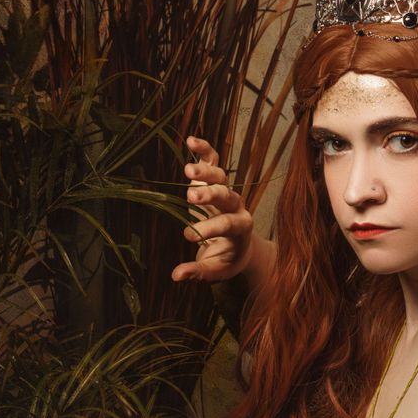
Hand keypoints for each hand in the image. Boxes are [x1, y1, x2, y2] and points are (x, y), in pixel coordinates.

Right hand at [170, 135, 255, 282]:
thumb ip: (199, 272)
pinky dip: (204, 151)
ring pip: (220, 177)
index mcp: (241, 228)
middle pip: (226, 196)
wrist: (240, 246)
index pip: (227, 225)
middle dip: (210, 195)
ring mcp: (227, 191)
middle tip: (192, 197)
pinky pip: (214, 162)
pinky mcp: (217, 181)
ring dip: (205, 172)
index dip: (209, 228)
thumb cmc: (226, 259)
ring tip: (188, 170)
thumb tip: (176, 276)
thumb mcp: (216, 270)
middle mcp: (237, 206)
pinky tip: (191, 141)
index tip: (190, 235)